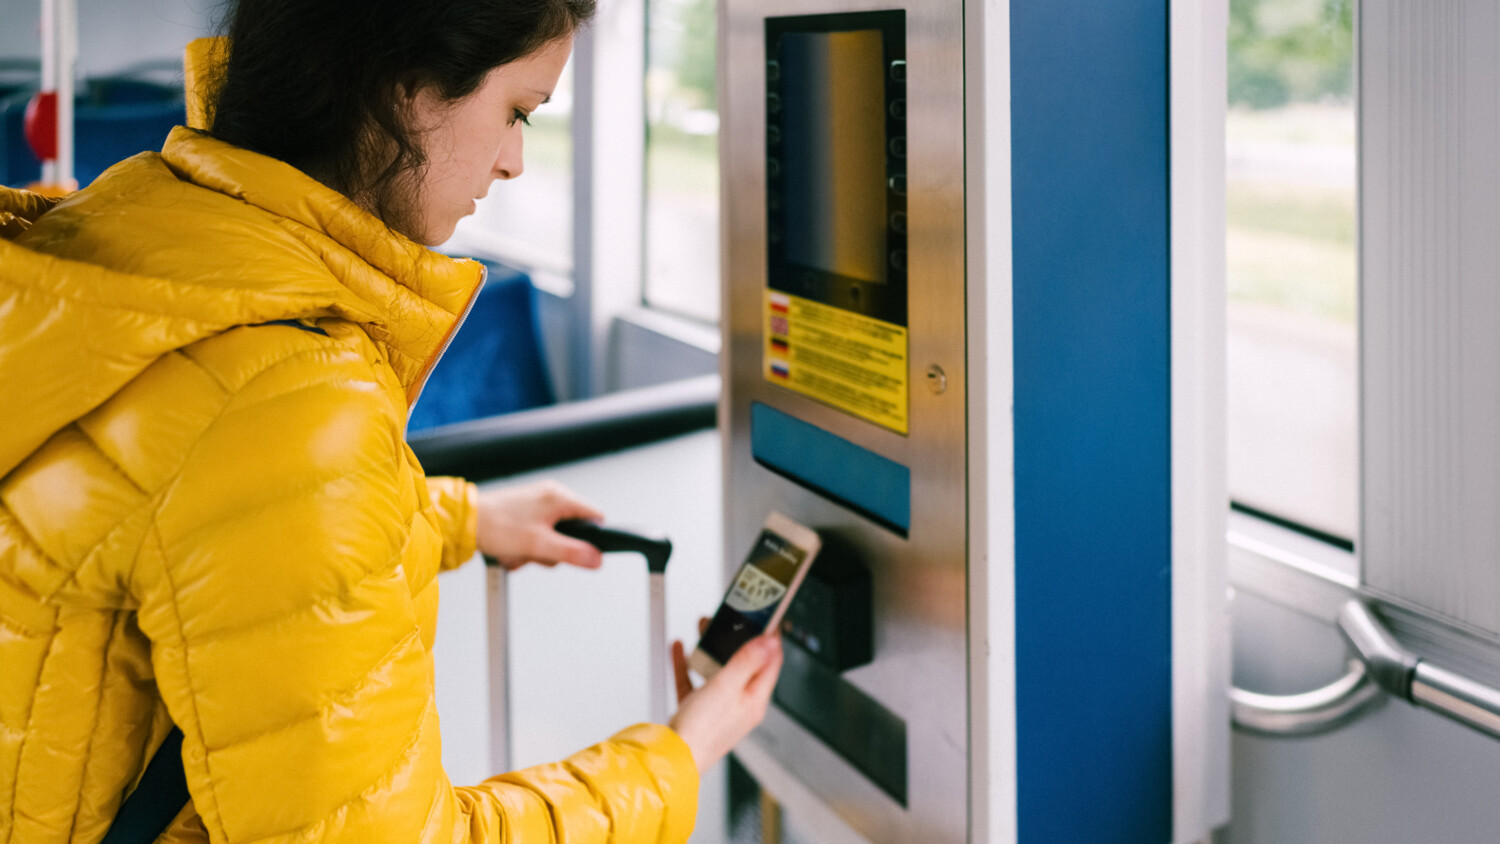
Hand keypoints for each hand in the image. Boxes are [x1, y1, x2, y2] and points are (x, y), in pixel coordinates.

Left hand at [475, 481, 605, 569]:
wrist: (465, 522)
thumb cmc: (497, 526)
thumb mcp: (539, 545)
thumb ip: (571, 552)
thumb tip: (597, 559)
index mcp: (559, 497)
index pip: (595, 517)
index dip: (593, 539)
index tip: (581, 553)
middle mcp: (551, 495)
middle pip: (572, 532)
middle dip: (554, 550)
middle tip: (536, 552)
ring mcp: (537, 503)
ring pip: (553, 537)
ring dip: (537, 551)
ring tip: (519, 550)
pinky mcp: (525, 512)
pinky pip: (537, 535)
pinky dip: (527, 546)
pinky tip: (513, 548)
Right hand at [668, 620, 783, 773]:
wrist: (672, 759)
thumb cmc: (702, 732)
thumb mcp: (727, 687)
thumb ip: (747, 661)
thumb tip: (769, 642)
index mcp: (754, 701)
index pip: (771, 663)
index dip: (770, 638)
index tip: (765, 618)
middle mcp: (740, 705)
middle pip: (743, 664)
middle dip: (735, 639)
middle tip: (730, 620)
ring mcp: (719, 709)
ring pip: (718, 671)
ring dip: (710, 649)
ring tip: (704, 630)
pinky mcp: (698, 713)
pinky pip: (694, 682)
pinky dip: (688, 665)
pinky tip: (680, 651)